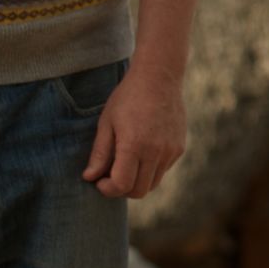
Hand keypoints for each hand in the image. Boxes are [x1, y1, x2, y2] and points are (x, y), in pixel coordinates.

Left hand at [84, 66, 186, 199]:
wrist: (159, 77)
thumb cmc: (128, 97)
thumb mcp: (107, 123)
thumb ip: (99, 153)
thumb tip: (89, 177)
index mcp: (134, 145)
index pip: (122, 185)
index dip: (108, 189)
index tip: (99, 181)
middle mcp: (156, 152)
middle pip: (138, 191)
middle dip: (121, 189)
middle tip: (109, 176)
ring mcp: (170, 151)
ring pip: (152, 184)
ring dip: (136, 181)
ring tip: (125, 164)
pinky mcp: (178, 148)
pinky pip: (162, 170)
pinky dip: (150, 169)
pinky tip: (141, 151)